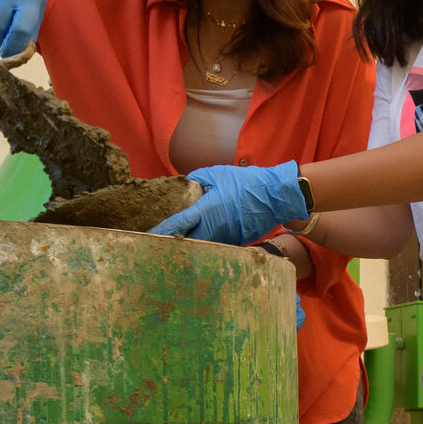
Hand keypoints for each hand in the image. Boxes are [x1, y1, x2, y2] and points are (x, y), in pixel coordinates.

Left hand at [155, 162, 306, 245]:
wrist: (274, 196)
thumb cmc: (245, 182)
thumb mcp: (216, 174)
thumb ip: (196, 180)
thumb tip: (183, 186)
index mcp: (206, 210)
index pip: (178, 224)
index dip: (161, 232)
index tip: (148, 238)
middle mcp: (214, 228)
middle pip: (186, 243)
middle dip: (172, 245)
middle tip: (155, 247)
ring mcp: (225, 238)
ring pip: (201, 247)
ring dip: (188, 249)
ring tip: (172, 250)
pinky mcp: (234, 243)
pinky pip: (214, 246)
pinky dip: (204, 247)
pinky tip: (196, 247)